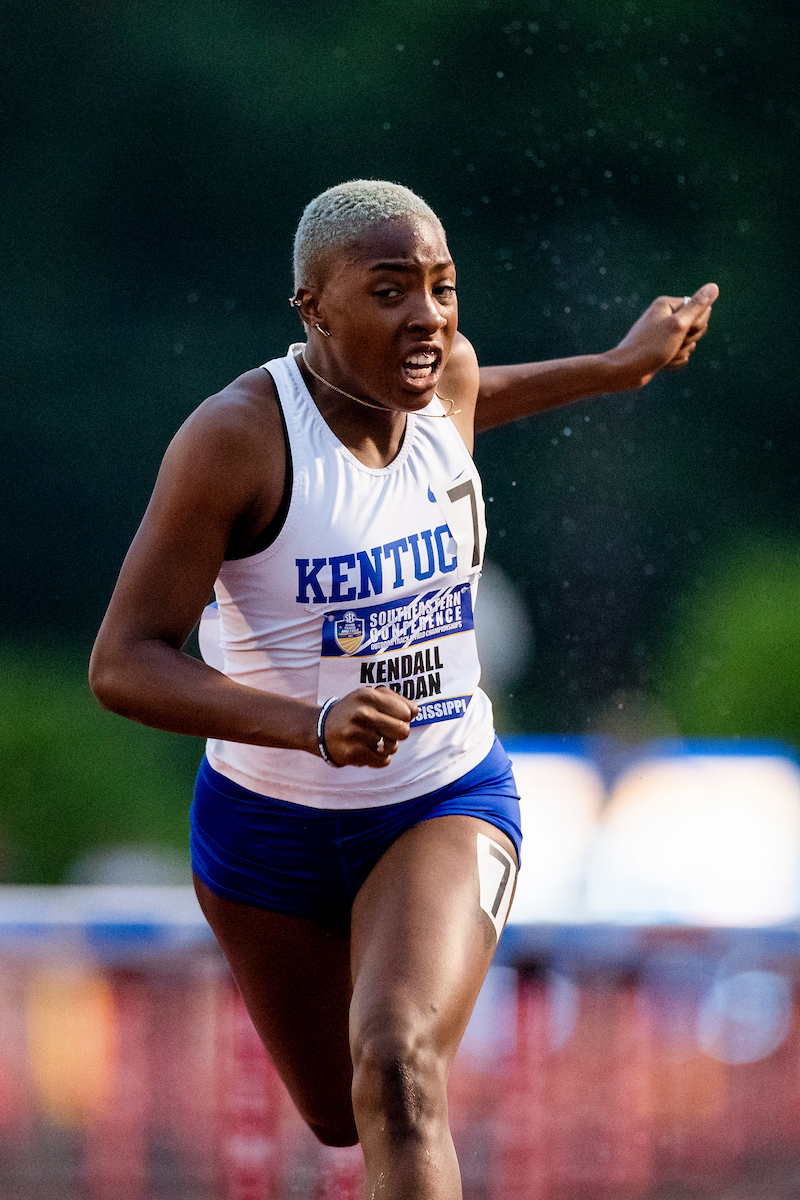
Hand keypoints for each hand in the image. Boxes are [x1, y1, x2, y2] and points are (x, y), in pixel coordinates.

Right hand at [320, 686, 418, 767]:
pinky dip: (380, 758)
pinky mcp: (352, 753)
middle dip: (398, 734)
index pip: (406, 712)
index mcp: (368, 696)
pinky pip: (383, 760)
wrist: (321, 729)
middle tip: (386, 732)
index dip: (404, 718)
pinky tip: (368, 751)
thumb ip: (396, 700)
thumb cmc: (354, 711)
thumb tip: (415, 711)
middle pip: (403, 731)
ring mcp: (356, 734)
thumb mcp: (370, 696)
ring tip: (372, 741)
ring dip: (387, 747)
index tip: (394, 718)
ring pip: (393, 747)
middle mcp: (361, 713)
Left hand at [604, 282, 718, 390]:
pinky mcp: (662, 348)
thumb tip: (714, 287)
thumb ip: (697, 306)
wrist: (626, 371)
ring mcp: (663, 333)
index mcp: (667, 304)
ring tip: (664, 356)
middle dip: (689, 340)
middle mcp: (665, 316)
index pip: (700, 309)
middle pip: (696, 326)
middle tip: (672, 344)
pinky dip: (675, 361)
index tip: (681, 331)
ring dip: (681, 352)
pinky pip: (681, 354)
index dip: (696, 324)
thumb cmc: (650, 347)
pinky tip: (663, 364)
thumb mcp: (678, 325)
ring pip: (690, 343)